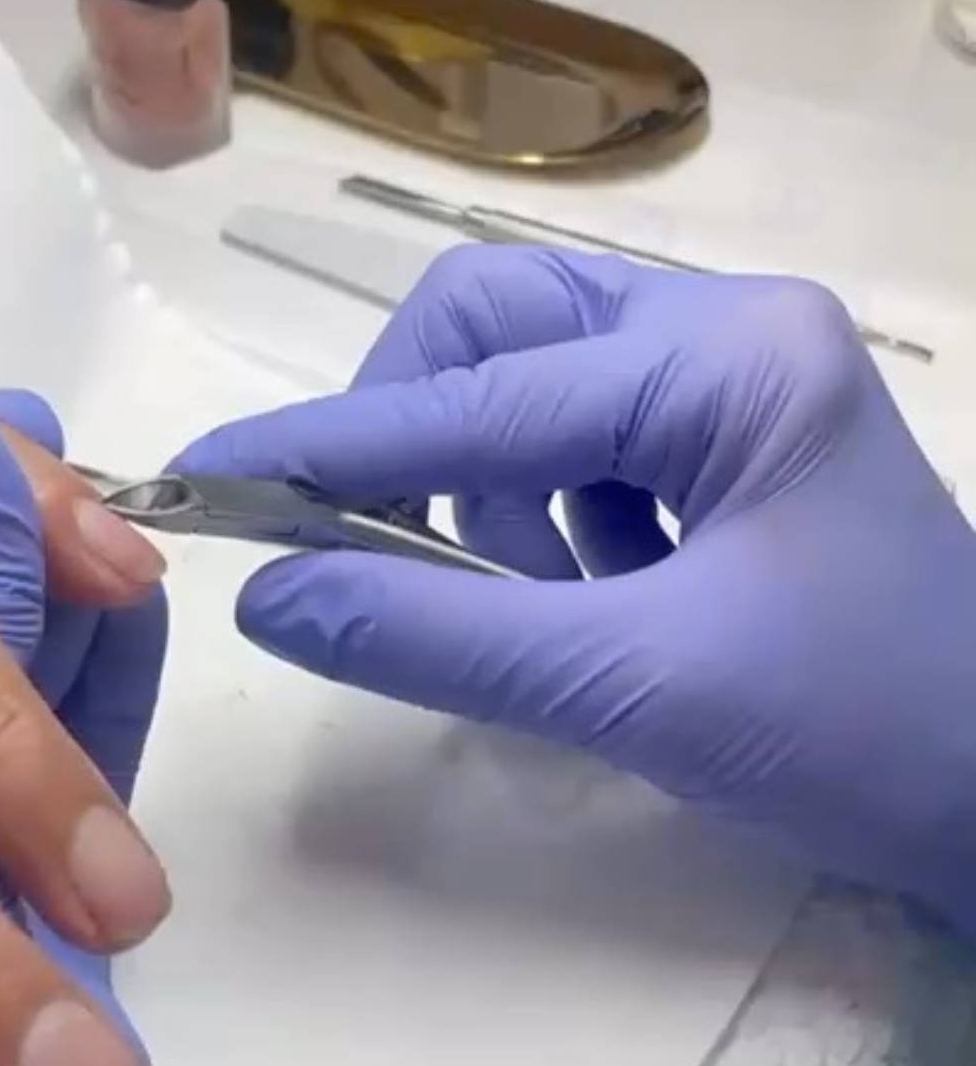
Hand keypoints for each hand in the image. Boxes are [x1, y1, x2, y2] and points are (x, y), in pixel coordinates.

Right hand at [181, 247, 975, 931]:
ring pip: (532, 380)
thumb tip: (269, 599)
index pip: (481, 398)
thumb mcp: (637, 688)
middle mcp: (729, 332)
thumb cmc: (857, 742)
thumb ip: (440, 638)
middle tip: (375, 544)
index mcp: (729, 359)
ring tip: (544, 602)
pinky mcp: (731, 445)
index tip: (209, 481)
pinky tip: (597, 596)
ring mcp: (735, 383)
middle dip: (417, 434)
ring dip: (494, 491)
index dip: (332, 448)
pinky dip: (550, 519)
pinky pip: (583, 444)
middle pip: (498, 324)